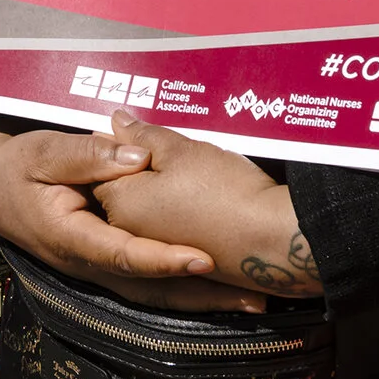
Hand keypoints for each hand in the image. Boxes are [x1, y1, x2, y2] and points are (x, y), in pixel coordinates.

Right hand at [0, 127, 260, 313]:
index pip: (125, 253)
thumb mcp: (40, 152)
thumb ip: (87, 155)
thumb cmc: (14, 167)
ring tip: (252, 303)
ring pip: (153, 293)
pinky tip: (216, 291)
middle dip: (202, 296)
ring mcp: (96, 269)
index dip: (165, 258)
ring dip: (202, 301)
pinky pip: (148, 283)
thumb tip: (137, 158)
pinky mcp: (105, 265)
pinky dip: (183, 289)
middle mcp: (87, 263)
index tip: (205, 259)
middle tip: (254, 298)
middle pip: (150, 287)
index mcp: (71, 236)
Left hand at [94, 110, 317, 299]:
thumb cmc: (224, 191)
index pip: (101, 167)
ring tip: (191, 163)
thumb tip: (115, 122)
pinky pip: (171, 224)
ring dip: (161, 184)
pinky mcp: (186, 256)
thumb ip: (143, 135)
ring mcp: (160, 249)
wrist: (277, 241)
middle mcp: (132, 233)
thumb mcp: (180, 150)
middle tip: (169, 142)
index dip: (118, 143)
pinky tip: (203, 189)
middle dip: (139, 164)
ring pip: (149, 205)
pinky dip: (180, 206)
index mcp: (121, 204)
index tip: (141, 128)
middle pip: (124, 188)